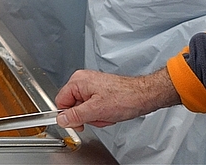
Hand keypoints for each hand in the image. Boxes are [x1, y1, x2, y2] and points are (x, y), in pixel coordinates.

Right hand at [55, 68, 180, 131]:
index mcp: (77, 81)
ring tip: (107, 114)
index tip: (78, 123)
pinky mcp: (99, 90)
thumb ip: (75, 115)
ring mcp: (91, 85)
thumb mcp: (96, 110)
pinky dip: (100, 112)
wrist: (144, 95)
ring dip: (95, 116)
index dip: (68, 115)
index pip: (61, 102)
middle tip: (98, 116)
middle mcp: (82, 80)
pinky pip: (92, 106)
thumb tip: (61, 119)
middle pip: (72, 105)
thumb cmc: (125, 98)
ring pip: (83, 108)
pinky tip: (110, 112)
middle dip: (86, 116)